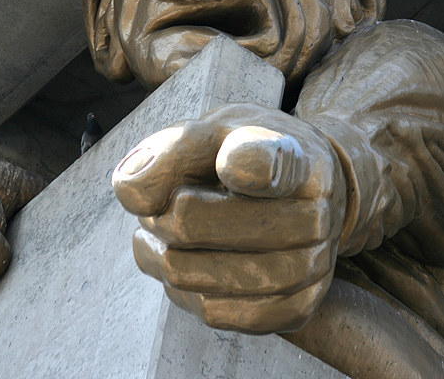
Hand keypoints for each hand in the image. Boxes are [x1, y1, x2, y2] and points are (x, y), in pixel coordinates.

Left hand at [112, 103, 345, 333]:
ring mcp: (311, 266)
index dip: (245, 165)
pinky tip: (189, 261)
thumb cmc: (246, 155)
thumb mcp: (212, 131)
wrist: (304, 190)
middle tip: (164, 201)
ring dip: (164, 254)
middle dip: (157, 212)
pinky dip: (185, 290)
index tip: (229, 164)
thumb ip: (172, 149)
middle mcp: (314, 213)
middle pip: (190, 223)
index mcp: (292, 155)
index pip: (267, 163)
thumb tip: (130, 190)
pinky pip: (214, 312)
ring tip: (171, 230)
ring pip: (190, 275)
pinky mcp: (297, 308)